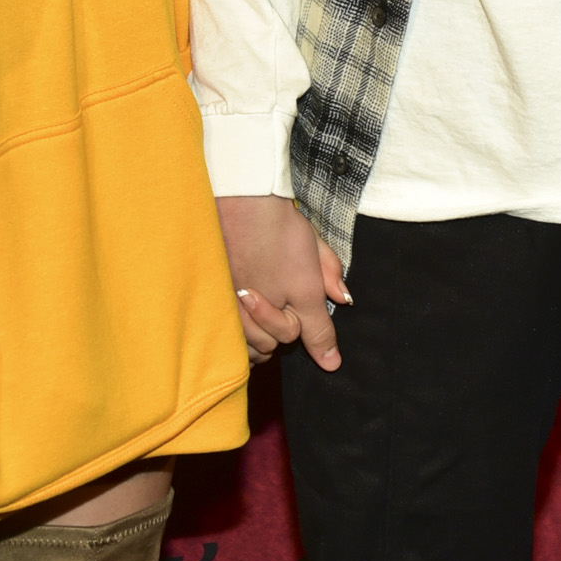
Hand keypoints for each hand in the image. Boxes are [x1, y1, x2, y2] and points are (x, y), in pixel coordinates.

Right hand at [216, 195, 349, 370]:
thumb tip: (343, 298)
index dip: (320, 344)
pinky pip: (230, 337)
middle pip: (278, 342)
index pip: (310, 331)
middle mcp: (269, 304)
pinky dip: (239, 338)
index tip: (330, 359)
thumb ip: (330, 275)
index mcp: (298, 291)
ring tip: (262, 325)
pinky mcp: (217, 302)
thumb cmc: (278, 223)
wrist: (240, 201)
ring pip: (253, 345)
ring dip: (260, 340)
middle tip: (284, 316)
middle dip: (283, 334)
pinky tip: (242, 326)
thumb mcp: (313, 246)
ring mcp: (240, 305)